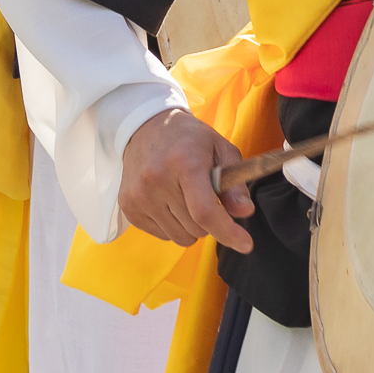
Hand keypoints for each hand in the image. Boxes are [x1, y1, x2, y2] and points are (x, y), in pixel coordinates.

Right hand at [119, 109, 253, 253]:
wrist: (146, 127)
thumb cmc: (189, 139)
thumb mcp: (220, 149)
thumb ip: (235, 182)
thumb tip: (244, 212)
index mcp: (184, 162)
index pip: (204, 211)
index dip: (227, 231)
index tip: (246, 245)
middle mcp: (157, 180)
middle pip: (195, 228)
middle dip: (209, 221)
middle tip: (206, 197)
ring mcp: (138, 195)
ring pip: (179, 237)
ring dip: (190, 226)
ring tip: (186, 198)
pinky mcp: (128, 206)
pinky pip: (162, 235)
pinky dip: (172, 226)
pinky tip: (168, 201)